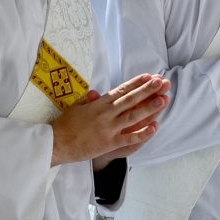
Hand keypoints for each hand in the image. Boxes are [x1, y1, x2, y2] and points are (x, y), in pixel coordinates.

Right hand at [51, 73, 170, 167]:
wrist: (55, 143)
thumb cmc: (65, 125)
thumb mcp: (76, 107)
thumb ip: (88, 99)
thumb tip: (96, 92)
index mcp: (99, 103)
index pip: (121, 90)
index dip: (136, 83)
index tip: (149, 76)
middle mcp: (106, 113)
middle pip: (130, 99)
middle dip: (147, 90)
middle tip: (161, 81)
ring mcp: (108, 128)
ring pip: (133, 116)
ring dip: (150, 108)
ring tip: (163, 99)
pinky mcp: (109, 143)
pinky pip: (129, 138)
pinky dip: (142, 133)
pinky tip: (154, 127)